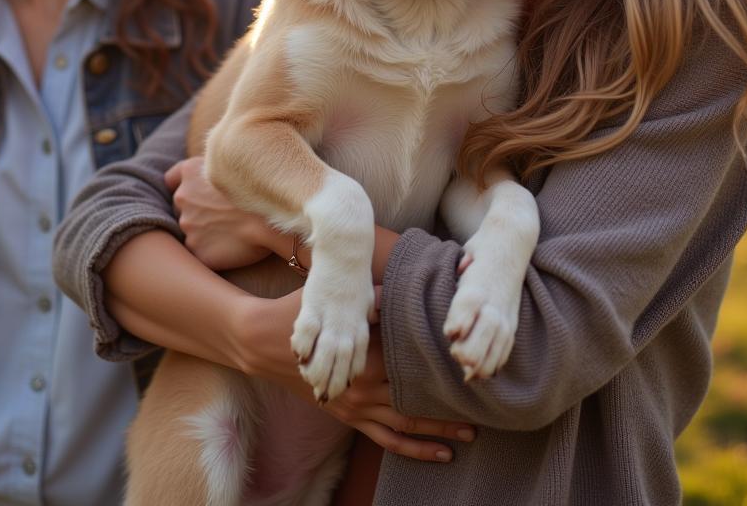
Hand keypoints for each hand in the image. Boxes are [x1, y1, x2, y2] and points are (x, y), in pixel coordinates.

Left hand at [165, 157, 274, 270]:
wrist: (274, 219)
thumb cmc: (262, 190)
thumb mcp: (235, 166)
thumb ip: (214, 170)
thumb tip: (211, 180)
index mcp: (190, 172)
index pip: (172, 179)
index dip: (184, 186)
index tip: (197, 193)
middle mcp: (183, 197)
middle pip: (182, 207)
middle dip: (197, 211)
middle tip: (224, 215)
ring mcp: (187, 225)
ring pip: (191, 230)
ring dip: (205, 232)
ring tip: (232, 231)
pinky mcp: (196, 250)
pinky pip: (200, 252)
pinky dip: (212, 251)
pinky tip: (231, 247)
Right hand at [238, 287, 474, 462]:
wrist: (263, 341)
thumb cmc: (303, 315)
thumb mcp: (336, 301)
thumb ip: (372, 300)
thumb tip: (402, 292)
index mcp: (366, 358)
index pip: (414, 368)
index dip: (442, 372)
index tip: (469, 372)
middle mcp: (364, 388)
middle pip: (417, 404)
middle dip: (451, 410)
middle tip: (484, 412)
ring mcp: (356, 408)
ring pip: (406, 427)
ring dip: (438, 435)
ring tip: (469, 437)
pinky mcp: (347, 416)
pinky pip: (385, 439)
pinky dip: (413, 449)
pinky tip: (437, 454)